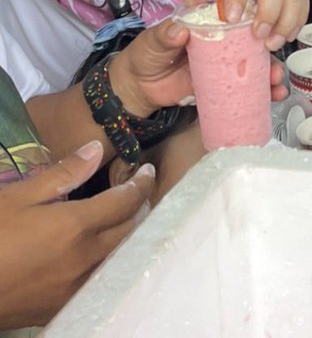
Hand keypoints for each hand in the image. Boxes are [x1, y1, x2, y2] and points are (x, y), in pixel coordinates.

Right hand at [0, 141, 154, 329]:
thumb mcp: (19, 195)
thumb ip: (63, 173)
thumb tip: (97, 150)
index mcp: (76, 226)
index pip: (126, 201)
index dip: (141, 182)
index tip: (146, 170)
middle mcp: (85, 258)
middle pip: (131, 230)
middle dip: (140, 207)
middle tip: (137, 190)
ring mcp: (76, 287)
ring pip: (121, 257)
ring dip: (130, 235)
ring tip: (126, 217)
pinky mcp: (63, 306)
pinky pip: (101, 280)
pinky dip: (111, 261)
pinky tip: (103, 251)